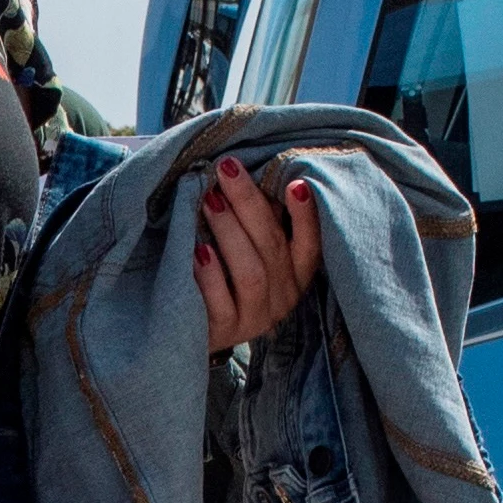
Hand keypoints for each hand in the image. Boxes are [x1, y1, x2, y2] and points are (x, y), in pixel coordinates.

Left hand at [198, 154, 322, 352]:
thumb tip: (244, 173)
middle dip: (249, 204)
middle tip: (227, 170)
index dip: (306, 216)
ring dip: (230, 232)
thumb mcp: (249, 250)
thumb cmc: (226, 279)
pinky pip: (222, 302)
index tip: (296, 184)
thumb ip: (256, 221)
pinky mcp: (227, 331)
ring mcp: (256, 316)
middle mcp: (283, 296)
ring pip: (252, 273)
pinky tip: (198, 250)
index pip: (310, 244)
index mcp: (295, 273)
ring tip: (209, 201)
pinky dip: (211, 275)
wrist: (192, 333)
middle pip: (272, 247)